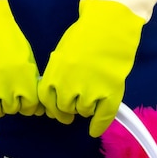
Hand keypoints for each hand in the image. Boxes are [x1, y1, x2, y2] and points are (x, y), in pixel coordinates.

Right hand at [0, 0, 43, 133]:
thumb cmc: (3, 38)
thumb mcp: (25, 59)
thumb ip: (29, 82)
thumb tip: (33, 103)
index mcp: (24, 80)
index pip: (31, 105)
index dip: (28, 103)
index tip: (24, 100)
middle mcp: (7, 91)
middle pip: (14, 109)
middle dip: (12, 101)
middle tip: (5, 89)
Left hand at [37, 0, 145, 136]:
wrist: (110, 27)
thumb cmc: (84, 36)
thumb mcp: (60, 55)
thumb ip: (56, 75)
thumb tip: (56, 93)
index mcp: (53, 76)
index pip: (46, 101)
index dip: (52, 108)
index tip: (57, 111)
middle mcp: (67, 87)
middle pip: (64, 109)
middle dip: (68, 109)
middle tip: (74, 106)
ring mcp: (89, 92)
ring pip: (83, 112)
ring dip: (86, 109)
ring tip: (92, 97)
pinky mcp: (109, 94)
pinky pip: (102, 117)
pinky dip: (99, 125)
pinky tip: (95, 130)